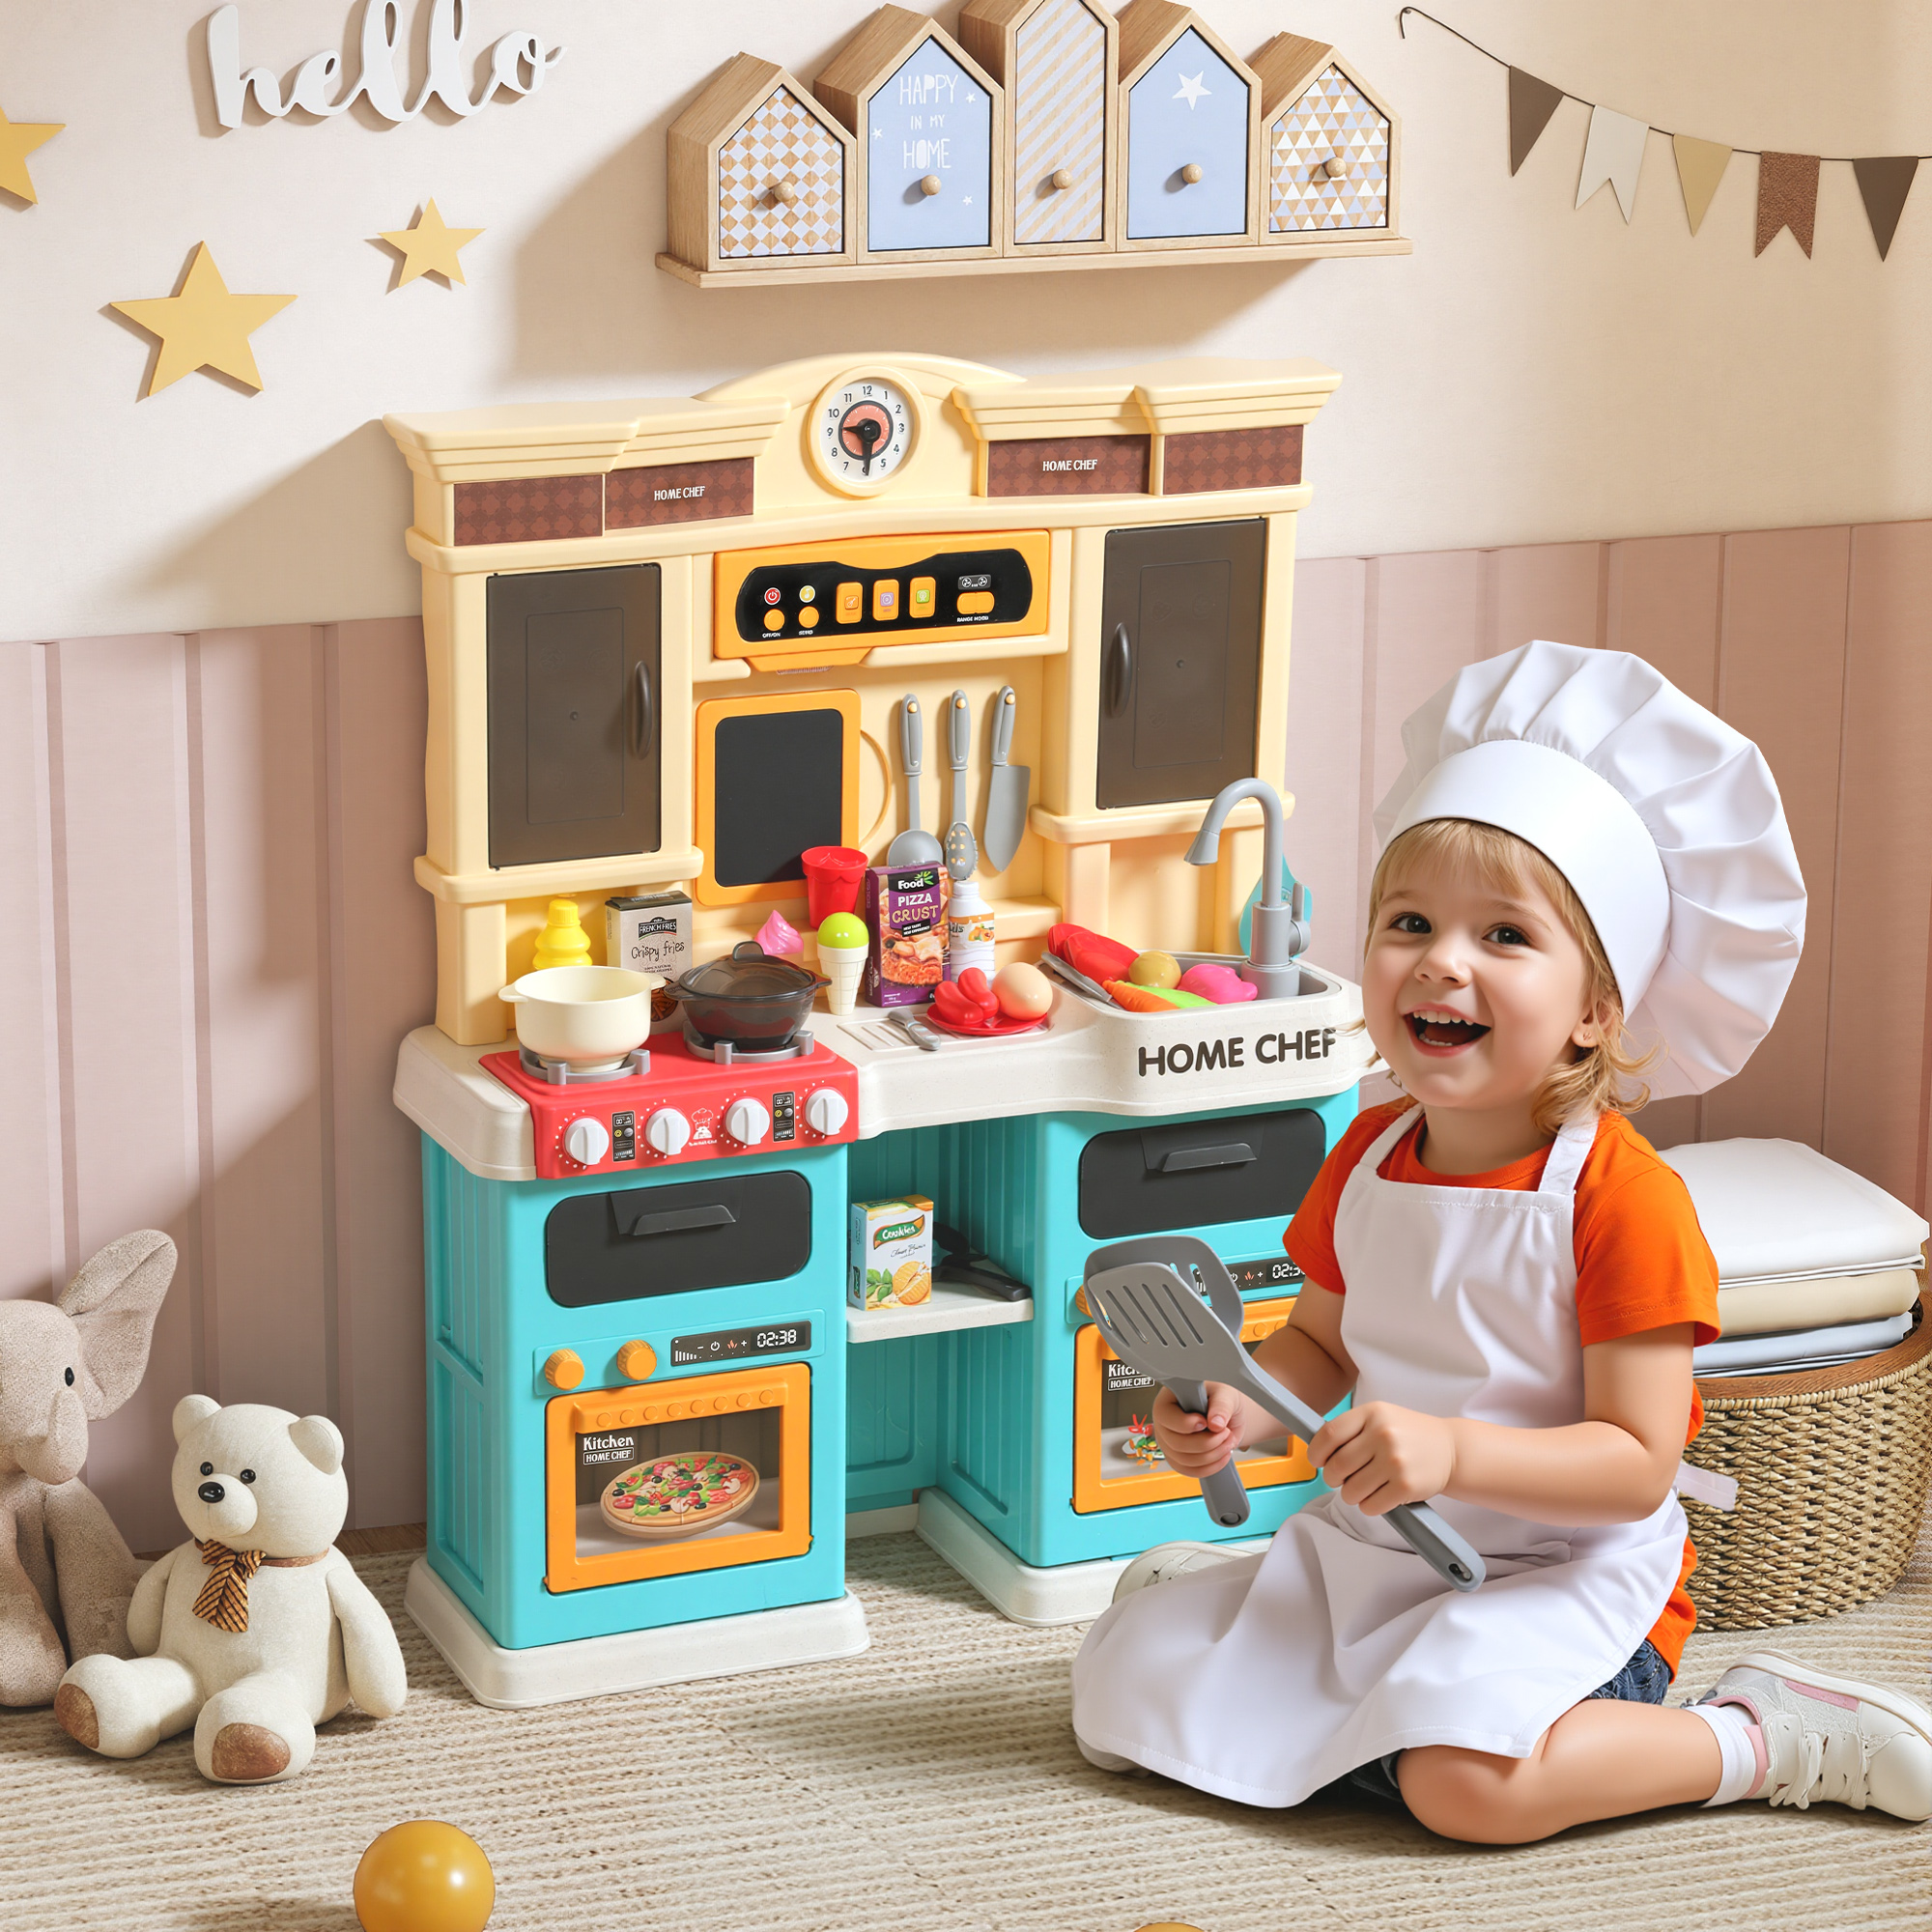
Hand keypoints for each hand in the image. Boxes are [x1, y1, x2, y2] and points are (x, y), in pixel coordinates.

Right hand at [1151, 1383, 1246, 1477]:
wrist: (1228, 1414)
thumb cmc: (1221, 1397)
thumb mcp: (1224, 1394)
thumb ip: (1221, 1406)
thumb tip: (1215, 1424)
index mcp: (1168, 1400)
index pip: (1166, 1417)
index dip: (1186, 1424)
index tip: (1206, 1422)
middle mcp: (1164, 1423)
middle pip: (1176, 1443)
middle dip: (1207, 1442)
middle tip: (1225, 1432)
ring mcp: (1169, 1443)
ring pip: (1184, 1461)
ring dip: (1212, 1455)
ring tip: (1228, 1442)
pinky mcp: (1178, 1459)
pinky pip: (1190, 1471)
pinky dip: (1210, 1467)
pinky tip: (1223, 1455)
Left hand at [1308, 1402, 1453, 1515]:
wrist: (1451, 1449)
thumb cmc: (1410, 1434)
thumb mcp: (1381, 1417)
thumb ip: (1351, 1429)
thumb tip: (1318, 1452)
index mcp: (1372, 1413)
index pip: (1329, 1434)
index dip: (1316, 1453)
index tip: (1317, 1461)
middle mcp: (1383, 1434)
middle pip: (1337, 1467)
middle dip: (1333, 1478)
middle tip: (1342, 1479)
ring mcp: (1395, 1461)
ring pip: (1350, 1491)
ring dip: (1351, 1495)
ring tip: (1365, 1486)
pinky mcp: (1405, 1486)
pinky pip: (1370, 1506)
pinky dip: (1369, 1506)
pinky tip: (1379, 1495)